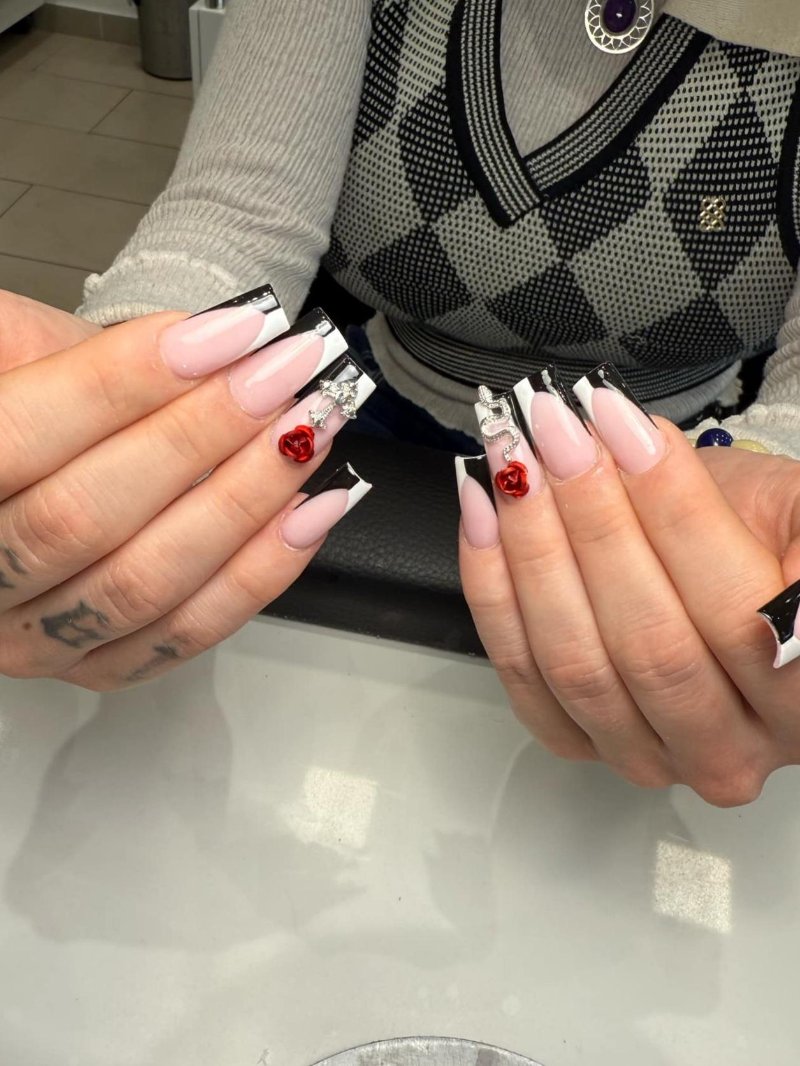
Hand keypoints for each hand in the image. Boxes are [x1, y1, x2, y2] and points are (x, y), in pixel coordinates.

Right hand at [0, 290, 373, 689]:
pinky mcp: (101, 667)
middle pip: (82, 519)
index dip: (121, 383)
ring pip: (142, 583)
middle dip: (198, 438)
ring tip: (306, 431)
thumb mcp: (17, 347)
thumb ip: (63, 353)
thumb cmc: (36, 401)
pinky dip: (260, 571)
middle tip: (277, 375)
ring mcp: (33, 640)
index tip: (222, 335)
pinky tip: (311, 509)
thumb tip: (194, 339)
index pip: (18, 439)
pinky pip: (186, 634)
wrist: (45, 467)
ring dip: (242, 501)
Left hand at [459, 369, 798, 807]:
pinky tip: (486, 517)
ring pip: (577, 663)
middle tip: (561, 437)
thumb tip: (731, 524)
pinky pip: (522, 675)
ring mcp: (647, 754)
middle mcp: (730, 749)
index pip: (739, 615)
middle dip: (595, 523)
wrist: (716, 564)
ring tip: (519, 464)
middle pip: (650, 645)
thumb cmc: (759, 540)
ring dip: (536, 550)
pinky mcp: (578, 741)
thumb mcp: (793, 513)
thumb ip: (789, 526)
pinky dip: (494, 589)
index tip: (628, 432)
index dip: (678, 515)